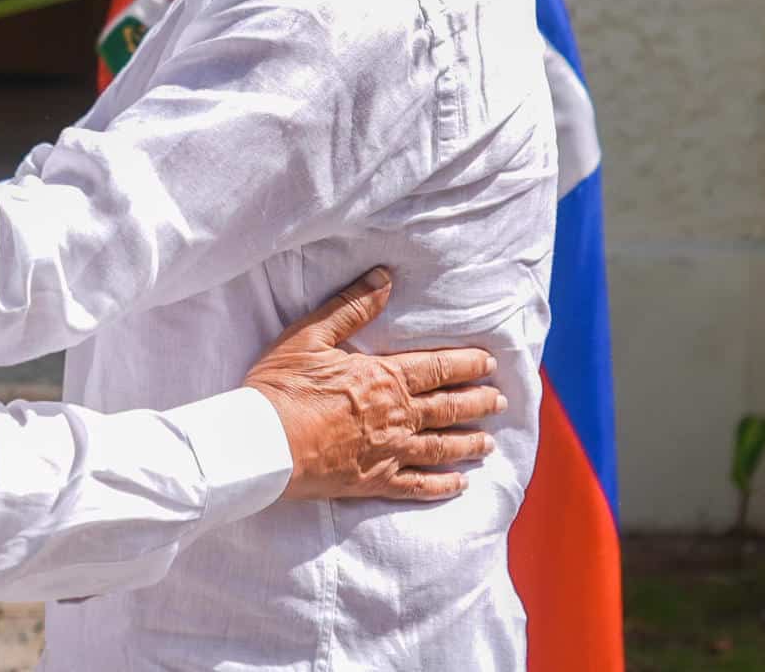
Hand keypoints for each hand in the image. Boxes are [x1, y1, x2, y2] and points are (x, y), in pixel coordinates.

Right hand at [242, 267, 504, 501]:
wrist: (264, 444)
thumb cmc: (282, 387)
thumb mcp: (310, 336)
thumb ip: (351, 307)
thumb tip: (384, 279)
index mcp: (383, 378)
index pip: (437, 368)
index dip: (467, 364)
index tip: (490, 363)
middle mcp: (396, 416)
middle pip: (449, 408)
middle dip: (478, 403)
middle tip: (500, 401)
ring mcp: (389, 452)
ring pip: (442, 447)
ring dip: (469, 442)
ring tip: (489, 441)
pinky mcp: (375, 481)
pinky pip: (419, 485)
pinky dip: (443, 485)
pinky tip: (460, 484)